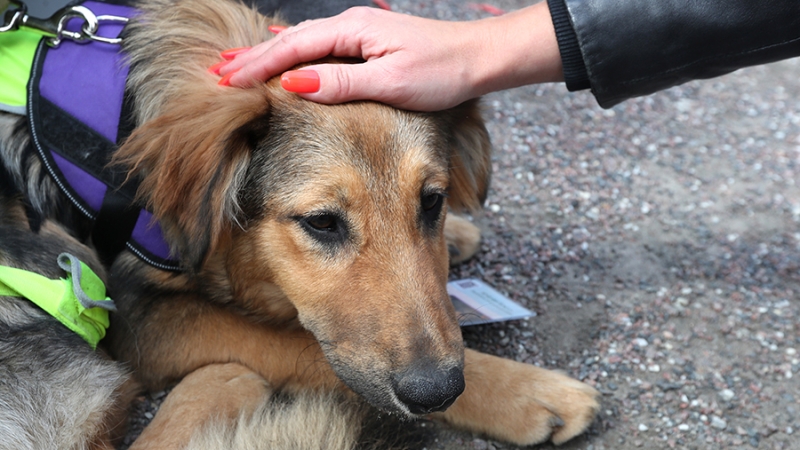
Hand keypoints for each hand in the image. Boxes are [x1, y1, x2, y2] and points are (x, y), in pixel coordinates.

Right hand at [219, 3, 562, 110]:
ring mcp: (359, 35)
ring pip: (303, 44)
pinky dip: (295, 55)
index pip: (294, 48)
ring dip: (270, 56)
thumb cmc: (441, 71)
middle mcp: (352, 27)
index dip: (259, 65)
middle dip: (254, 57)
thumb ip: (342, 82)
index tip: (228, 80)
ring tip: (239, 67)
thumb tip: (295, 83)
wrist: (478, 60)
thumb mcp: (391, 81)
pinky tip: (286, 59)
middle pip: (291, 41)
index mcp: (353, 31)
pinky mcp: (368, 47)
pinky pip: (320, 49)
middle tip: (218, 73)